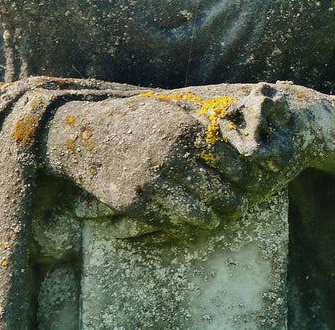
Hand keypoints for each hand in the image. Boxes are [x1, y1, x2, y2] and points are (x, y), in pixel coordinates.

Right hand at [43, 93, 251, 232]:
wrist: (85, 135)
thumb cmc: (133, 120)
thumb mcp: (167, 111)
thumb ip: (197, 119)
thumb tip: (232, 125)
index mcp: (182, 131)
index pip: (224, 157)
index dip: (241, 173)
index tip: (250, 181)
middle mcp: (169, 155)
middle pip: (213, 186)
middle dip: (231, 200)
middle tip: (241, 207)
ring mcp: (149, 180)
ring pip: (192, 207)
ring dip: (209, 217)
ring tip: (217, 219)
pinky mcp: (131, 200)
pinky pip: (164, 218)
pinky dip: (180, 224)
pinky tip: (189, 224)